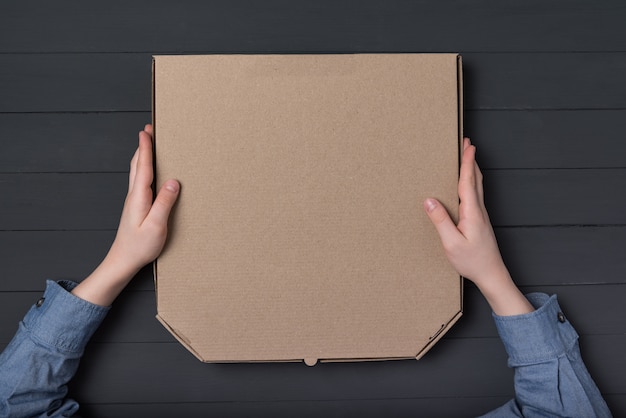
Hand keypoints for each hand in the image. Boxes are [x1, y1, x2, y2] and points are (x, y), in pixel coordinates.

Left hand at [72, 125, 179, 305]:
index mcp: (139, 197)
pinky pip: (140, 182)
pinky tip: (149, 172)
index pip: (143, 167)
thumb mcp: (156, 226)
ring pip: (136, 172)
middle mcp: (134, 196)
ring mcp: (134, 201)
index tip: (146, 131)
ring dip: (142, 156)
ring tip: (148, 145)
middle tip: (148, 130)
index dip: (145, 148)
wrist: (122, 261)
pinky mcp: (136, 207)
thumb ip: (164, 203)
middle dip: (142, 146)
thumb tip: (173, 182)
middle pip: (136, 165)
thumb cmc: (139, 247)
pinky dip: (144, 169)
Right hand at [423, 138, 532, 315]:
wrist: (491, 275)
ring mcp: (481, 215)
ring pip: (477, 186)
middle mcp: (479, 210)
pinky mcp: (479, 221)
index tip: (468, 145)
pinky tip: (467, 185)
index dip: (467, 163)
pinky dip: (472, 182)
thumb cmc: (472, 261)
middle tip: (467, 143)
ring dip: (472, 170)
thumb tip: (429, 200)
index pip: (468, 182)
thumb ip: (441, 220)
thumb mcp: (451, 243)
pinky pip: (475, 195)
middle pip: (476, 179)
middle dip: (471, 160)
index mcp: (472, 212)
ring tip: (467, 158)